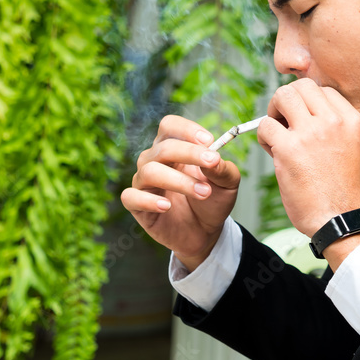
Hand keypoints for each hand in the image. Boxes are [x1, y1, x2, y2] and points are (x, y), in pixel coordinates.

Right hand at [120, 116, 240, 268]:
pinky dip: (148, 200)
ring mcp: (144, 182)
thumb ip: (223, 169)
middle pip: (163, 148)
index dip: (186, 130)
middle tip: (211, 162)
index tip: (209, 141)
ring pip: (150, 171)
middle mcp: (155, 161)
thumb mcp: (227, 184)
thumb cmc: (212, 200)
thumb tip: (214, 158)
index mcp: (175, 148)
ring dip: (179, 181)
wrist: (206, 232)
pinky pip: (131, 197)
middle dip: (189, 153)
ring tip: (204, 193)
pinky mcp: (137, 205)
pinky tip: (167, 206)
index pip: (170, 126)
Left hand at [257, 80, 359, 237]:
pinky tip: (273, 152)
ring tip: (277, 134)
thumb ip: (331, 125)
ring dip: (273, 112)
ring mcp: (311, 133)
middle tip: (284, 120)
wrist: (338, 219)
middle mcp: (334, 121)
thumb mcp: (349, 146)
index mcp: (352, 120)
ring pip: (282, 96)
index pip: (324, 89)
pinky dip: (264, 137)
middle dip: (287, 99)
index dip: (308, 102)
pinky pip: (265, 125)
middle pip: (302, 86)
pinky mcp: (289, 148)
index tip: (304, 121)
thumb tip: (299, 109)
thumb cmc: (339, 188)